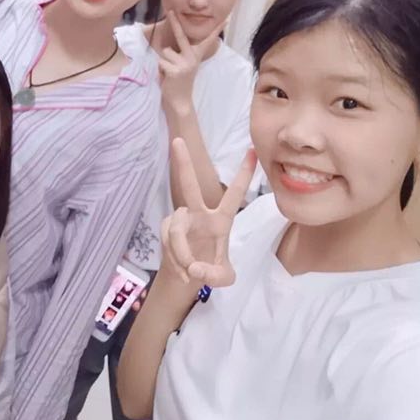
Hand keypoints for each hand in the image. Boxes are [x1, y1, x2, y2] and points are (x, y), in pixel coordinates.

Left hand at [159, 11, 222, 111]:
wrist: (180, 100)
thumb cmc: (179, 80)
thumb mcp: (184, 65)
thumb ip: (181, 54)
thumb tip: (170, 47)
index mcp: (196, 55)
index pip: (208, 40)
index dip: (217, 29)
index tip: (227, 19)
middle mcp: (192, 58)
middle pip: (181, 35)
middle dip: (175, 22)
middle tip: (170, 10)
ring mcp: (185, 64)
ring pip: (165, 52)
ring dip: (164, 61)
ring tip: (170, 71)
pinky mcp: (175, 70)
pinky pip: (161, 62)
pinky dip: (161, 69)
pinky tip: (167, 76)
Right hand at [161, 139, 256, 287]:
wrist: (186, 277)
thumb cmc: (210, 268)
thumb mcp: (223, 278)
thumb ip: (216, 275)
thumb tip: (195, 267)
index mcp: (221, 219)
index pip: (234, 194)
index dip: (244, 173)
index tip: (253, 150)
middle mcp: (199, 213)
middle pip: (189, 185)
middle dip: (184, 164)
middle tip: (178, 140)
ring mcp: (180, 219)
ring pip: (177, 229)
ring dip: (182, 253)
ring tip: (190, 271)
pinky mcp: (166, 228)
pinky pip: (168, 241)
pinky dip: (176, 261)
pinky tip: (182, 272)